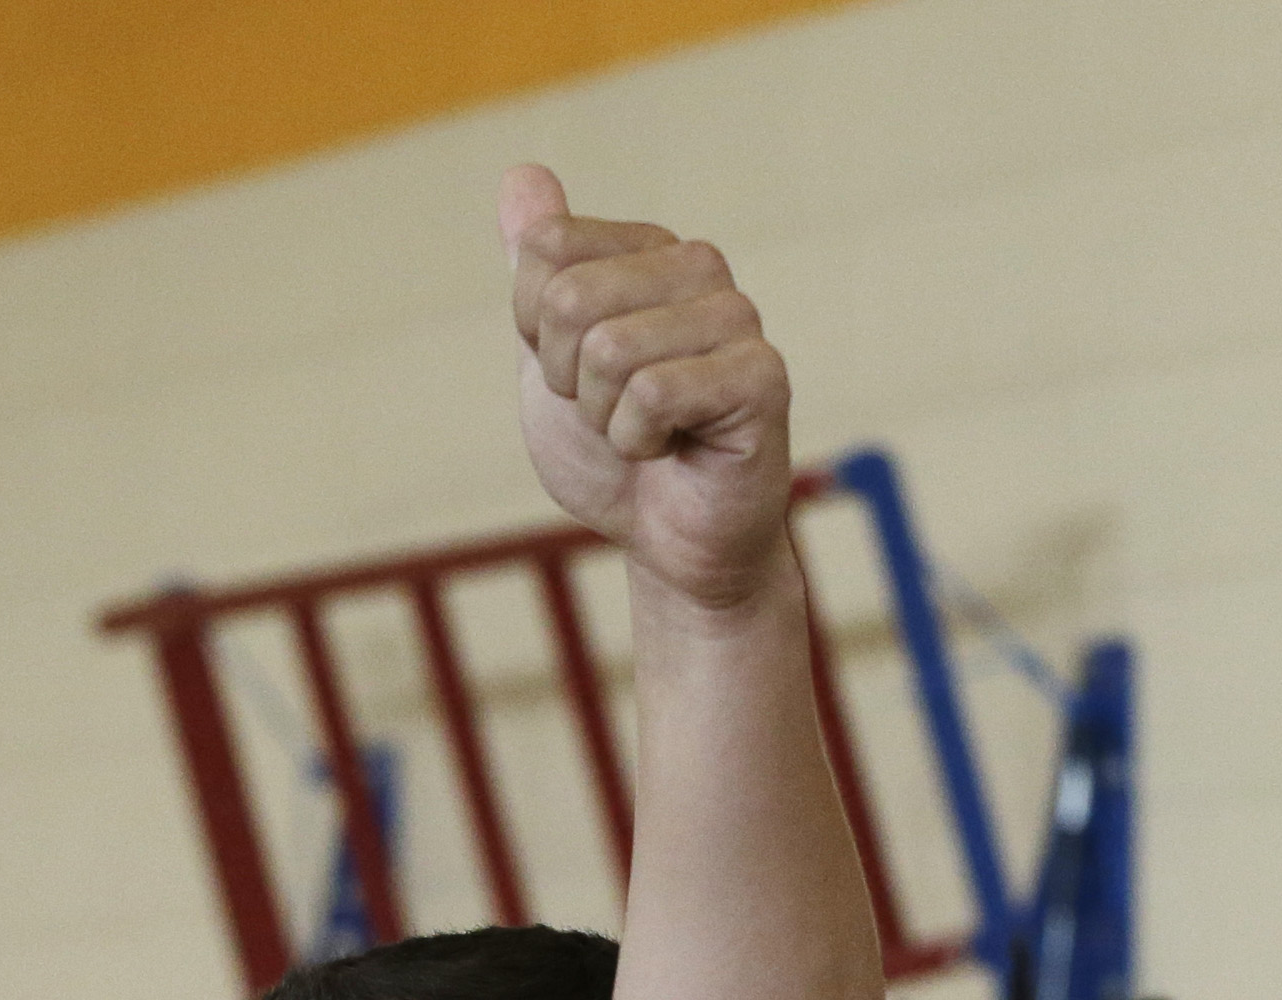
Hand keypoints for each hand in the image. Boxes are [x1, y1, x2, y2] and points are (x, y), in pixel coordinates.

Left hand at [503, 163, 792, 615]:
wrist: (670, 545)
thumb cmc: (614, 457)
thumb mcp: (550, 362)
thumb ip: (535, 274)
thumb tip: (520, 172)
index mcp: (645, 250)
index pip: (544, 251)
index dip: (538, 336)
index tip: (577, 376)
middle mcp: (697, 266)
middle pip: (569, 300)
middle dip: (570, 384)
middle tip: (613, 414)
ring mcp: (736, 316)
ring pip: (608, 351)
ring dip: (605, 420)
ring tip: (648, 435)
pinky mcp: (761, 374)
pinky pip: (652, 395)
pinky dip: (639, 444)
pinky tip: (676, 451)